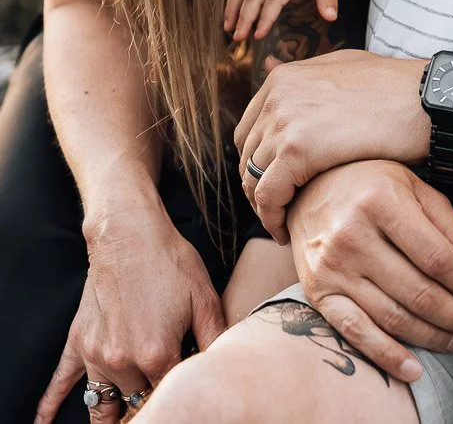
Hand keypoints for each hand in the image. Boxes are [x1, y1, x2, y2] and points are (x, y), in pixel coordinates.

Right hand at [34, 203, 223, 423]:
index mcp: (157, 355)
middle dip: (154, 394)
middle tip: (163, 384)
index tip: (188, 384)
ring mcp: (97, 355)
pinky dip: (51, 404)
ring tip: (126, 419)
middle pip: (140, 399)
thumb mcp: (204, 298)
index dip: (183, 387)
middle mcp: (123, 362)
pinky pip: (62, 382)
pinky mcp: (80, 342)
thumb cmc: (168, 261)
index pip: (172, 392)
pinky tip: (44, 421)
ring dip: (117, 411)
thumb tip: (223, 366)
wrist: (129, 232)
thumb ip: (216, 338)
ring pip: (106, 403)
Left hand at [234, 51, 428, 240]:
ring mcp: (284, 121)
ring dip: (264, 206)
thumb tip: (274, 65)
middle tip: (277, 210)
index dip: (257, 162)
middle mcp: (276, 96)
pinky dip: (272, 219)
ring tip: (282, 224)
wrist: (423, 100)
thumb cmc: (392, 88)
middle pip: (246, 155)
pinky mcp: (297, 151)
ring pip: (253, 179)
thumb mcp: (340, 66)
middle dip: (257, 185)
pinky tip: (286, 233)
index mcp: (283, 78)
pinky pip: (269, 197)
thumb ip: (305, 77)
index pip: (248, 130)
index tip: (273, 184)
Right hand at [288, 162, 452, 382]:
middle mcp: (352, 234)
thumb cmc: (372, 184)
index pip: (436, 256)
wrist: (305, 186)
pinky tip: (415, 369)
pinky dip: (388, 356)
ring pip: (392, 317)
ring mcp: (332, 267)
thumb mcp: (416, 190)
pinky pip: (356, 333)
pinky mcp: (317, 292)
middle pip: (417, 291)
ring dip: (431, 337)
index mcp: (381, 201)